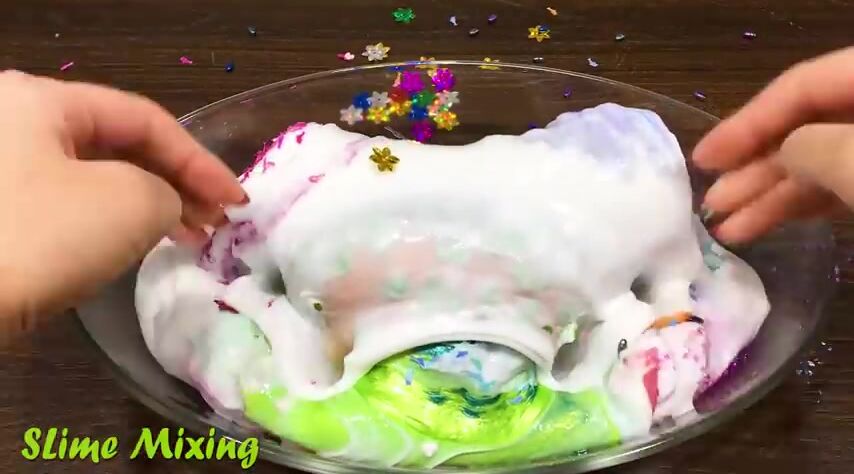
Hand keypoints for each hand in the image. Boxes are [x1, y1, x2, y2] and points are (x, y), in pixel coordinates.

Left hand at [0, 71, 245, 316]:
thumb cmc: (41, 236)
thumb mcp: (130, 201)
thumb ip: (168, 191)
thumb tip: (163, 205)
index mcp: (42, 101)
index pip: (145, 119)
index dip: (201, 160)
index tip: (239, 202)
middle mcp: (16, 124)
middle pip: (120, 147)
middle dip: (178, 184)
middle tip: (218, 220)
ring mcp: (1, 172)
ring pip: (96, 179)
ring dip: (151, 206)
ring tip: (191, 237)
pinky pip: (69, 206)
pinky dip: (113, 223)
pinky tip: (139, 246)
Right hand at [692, 46, 853, 243]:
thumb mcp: (852, 159)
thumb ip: (809, 149)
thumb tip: (783, 153)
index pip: (800, 86)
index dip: (746, 122)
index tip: (700, 160)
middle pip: (807, 124)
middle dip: (753, 167)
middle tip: (709, 200)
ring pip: (821, 162)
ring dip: (767, 195)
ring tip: (722, 228)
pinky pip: (841, 184)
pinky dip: (800, 206)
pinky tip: (758, 227)